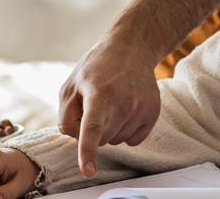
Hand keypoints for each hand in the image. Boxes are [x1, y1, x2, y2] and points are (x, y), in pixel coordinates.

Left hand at [58, 37, 160, 177]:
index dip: (88, 151)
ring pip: (116, 141)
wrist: (132, 50)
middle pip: (101, 140)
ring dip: (110, 129)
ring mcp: (141, 108)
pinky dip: (125, 131)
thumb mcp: (70, 86)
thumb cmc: (97, 68)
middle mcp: (124, 102)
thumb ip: (66, 117)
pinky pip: (133, 140)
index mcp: (100, 93)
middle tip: (95, 105)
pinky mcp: (153, 113)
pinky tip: (126, 110)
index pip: (92, 128)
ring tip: (112, 102)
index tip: (88, 170)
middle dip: (93, 130)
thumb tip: (77, 139)